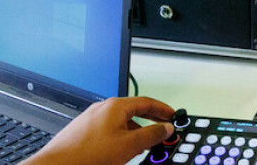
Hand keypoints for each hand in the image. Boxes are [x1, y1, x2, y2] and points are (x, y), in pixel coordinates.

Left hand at [21, 97, 174, 164]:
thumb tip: (165, 128)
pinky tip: (122, 149)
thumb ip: (151, 135)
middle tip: (162, 128)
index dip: (162, 109)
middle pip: (134, 110)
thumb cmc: (88, 154)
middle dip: (150, 120)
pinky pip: (109, 129)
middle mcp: (102, 108)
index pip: (146, 102)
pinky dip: (122, 136)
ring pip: (121, 121)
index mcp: (115, 106)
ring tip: (145, 144)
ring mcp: (91, 119)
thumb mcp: (129, 145)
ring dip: (136, 130)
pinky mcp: (83, 131)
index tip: (172, 115)